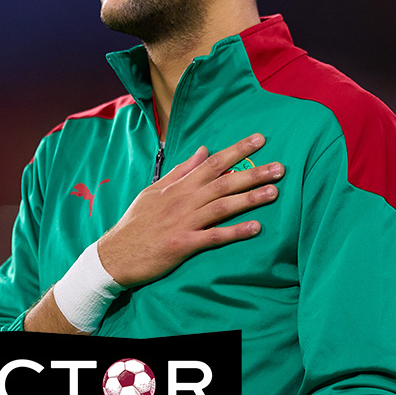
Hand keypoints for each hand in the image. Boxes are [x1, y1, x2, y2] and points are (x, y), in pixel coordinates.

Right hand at [96, 133, 282, 287]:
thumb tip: (203, 150)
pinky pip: (213, 237)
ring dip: (250, 198)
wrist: (114, 255)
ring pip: (222, 206)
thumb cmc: (136, 223)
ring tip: (275, 192)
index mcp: (178, 186)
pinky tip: (256, 228)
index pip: (212, 162)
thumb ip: (181, 170)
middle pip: (224, 182)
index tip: (259, 139)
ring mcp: (184, 222)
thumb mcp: (154, 190)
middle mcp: (183, 200)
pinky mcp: (183, 245)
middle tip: (281, 167)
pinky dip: (235, 232)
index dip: (237, 150)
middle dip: (253, 172)